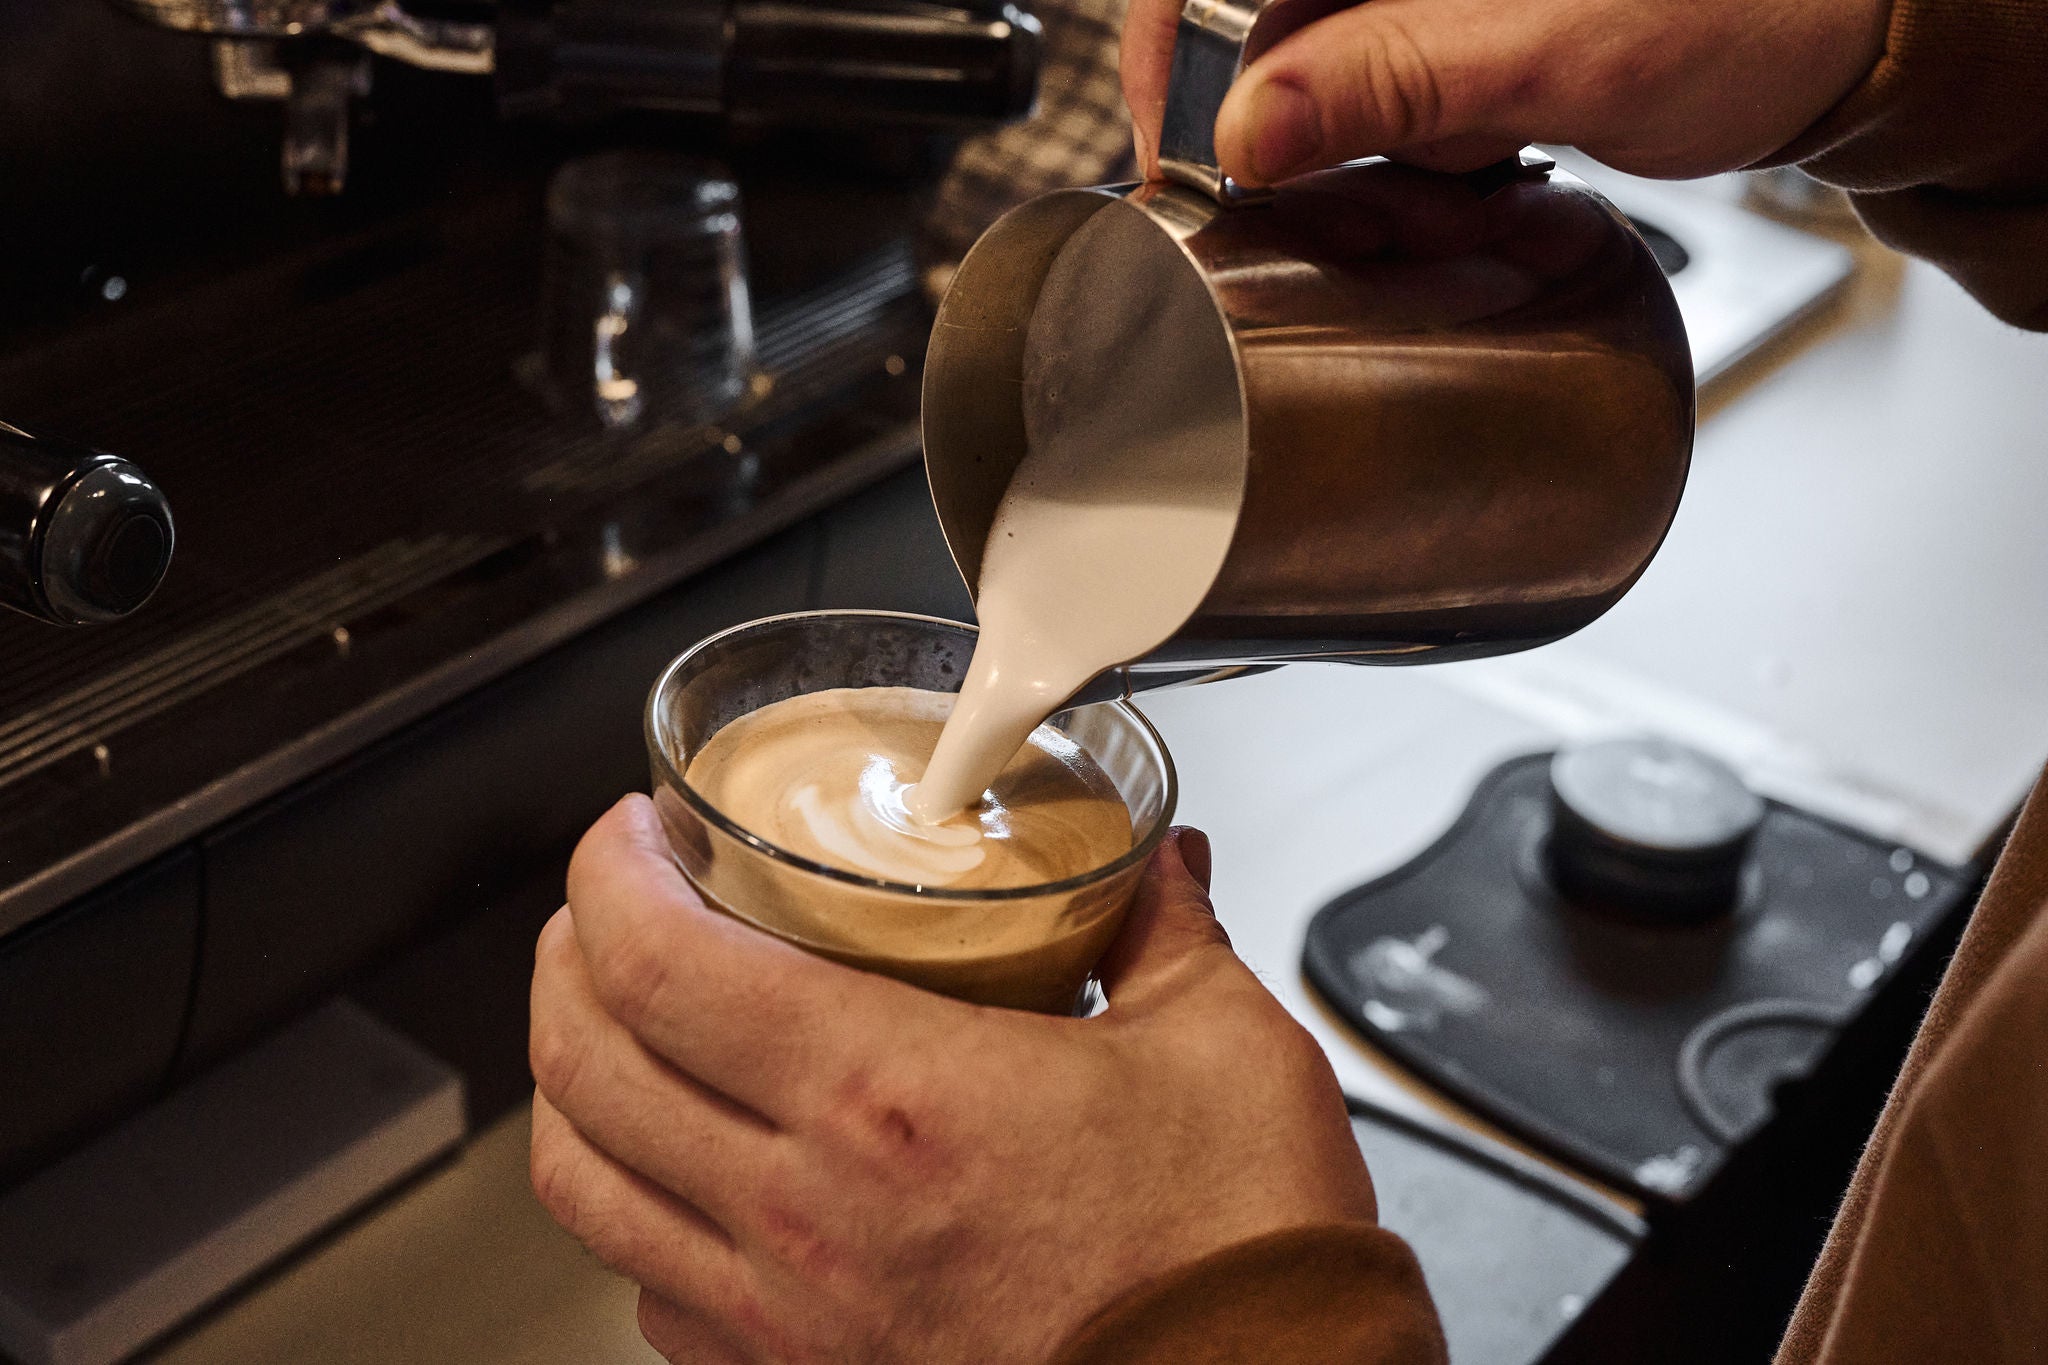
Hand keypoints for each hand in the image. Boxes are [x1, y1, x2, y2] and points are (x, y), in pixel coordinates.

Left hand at [529, 797, 1374, 1363]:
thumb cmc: (1235, 1255)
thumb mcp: (1218, 1043)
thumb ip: (1161, 926)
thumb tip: (1153, 860)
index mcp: (890, 1097)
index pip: (658, 964)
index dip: (608, 876)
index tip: (630, 833)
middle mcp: (807, 1211)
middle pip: (582, 1062)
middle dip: (568, 956)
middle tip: (612, 902)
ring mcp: (786, 1315)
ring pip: (582, 1185)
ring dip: (573, 1081)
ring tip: (613, 1021)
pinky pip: (648, 1289)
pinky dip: (633, 1210)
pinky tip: (686, 1171)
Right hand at [1122, 0, 1888, 184]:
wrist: (1841, 33)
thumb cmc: (1747, 3)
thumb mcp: (1557, 52)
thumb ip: (1392, 80)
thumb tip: (1247, 129)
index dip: (1163, 42)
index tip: (1176, 142)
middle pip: (1251, 24)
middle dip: (1292, 132)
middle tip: (1368, 190)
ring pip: (1308, 76)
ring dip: (1358, 156)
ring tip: (1462, 173)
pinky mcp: (1438, 26)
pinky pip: (1370, 100)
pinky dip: (1405, 156)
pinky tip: (1480, 162)